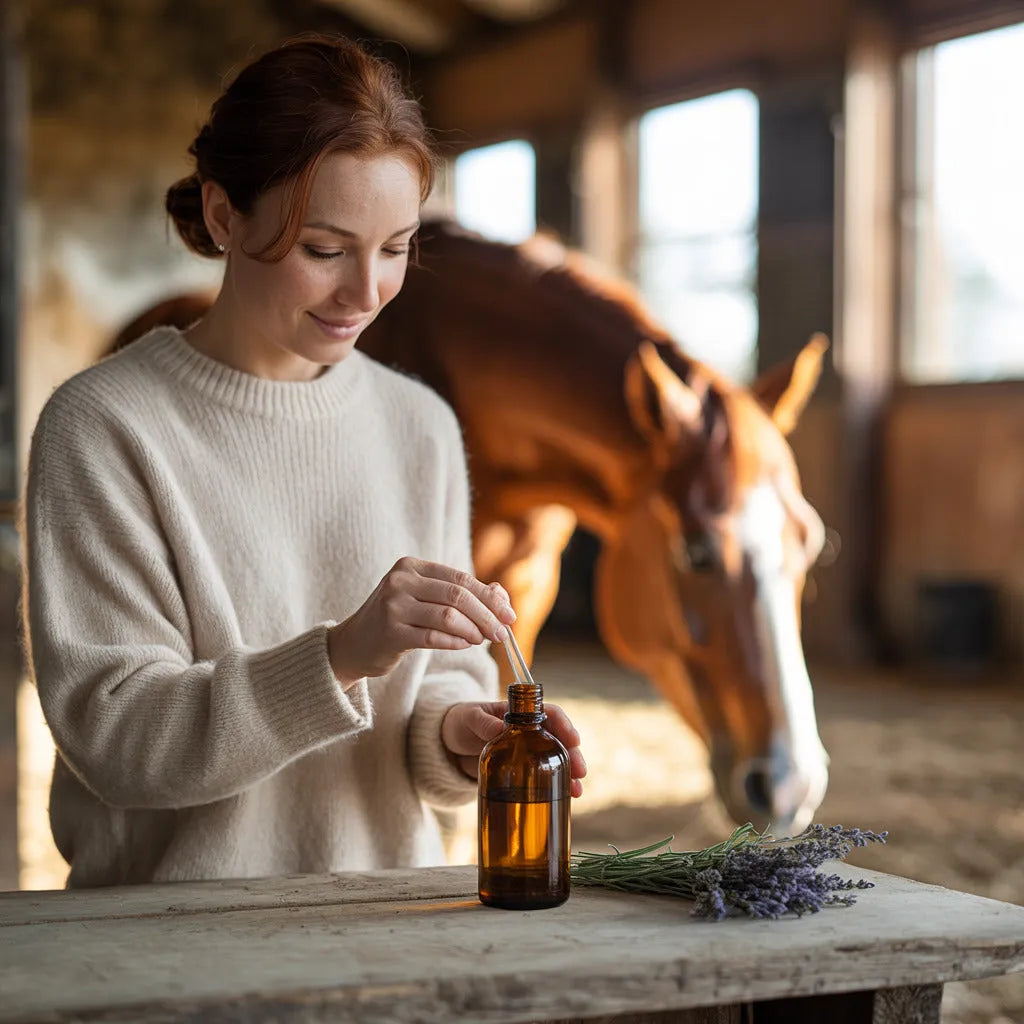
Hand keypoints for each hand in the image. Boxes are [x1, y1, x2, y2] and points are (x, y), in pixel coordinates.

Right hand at [327, 558, 515, 684]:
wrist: (354, 644)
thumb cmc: (396, 620)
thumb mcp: (425, 600)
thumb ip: (461, 594)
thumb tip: (501, 596)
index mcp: (410, 566)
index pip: (460, 578)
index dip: (489, 597)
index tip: (509, 614)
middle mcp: (400, 581)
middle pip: (457, 596)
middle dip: (487, 615)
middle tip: (503, 632)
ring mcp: (392, 606)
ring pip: (448, 617)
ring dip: (473, 630)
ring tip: (484, 640)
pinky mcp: (390, 632)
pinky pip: (433, 638)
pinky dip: (455, 642)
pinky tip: (466, 645)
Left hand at [441, 700, 586, 797]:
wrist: (447, 745)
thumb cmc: (461, 722)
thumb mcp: (469, 718)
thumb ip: (483, 722)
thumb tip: (499, 728)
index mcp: (520, 714)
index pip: (549, 713)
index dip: (564, 724)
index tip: (573, 739)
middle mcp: (528, 732)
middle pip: (558, 740)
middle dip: (572, 754)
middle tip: (580, 772)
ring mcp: (526, 752)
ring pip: (554, 760)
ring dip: (568, 774)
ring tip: (576, 791)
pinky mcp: (520, 772)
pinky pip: (542, 777)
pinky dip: (554, 787)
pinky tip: (563, 798)